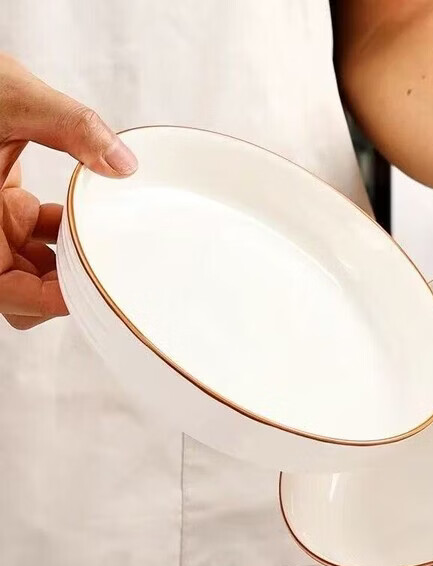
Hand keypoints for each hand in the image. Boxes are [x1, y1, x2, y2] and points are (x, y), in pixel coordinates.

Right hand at [0, 53, 136, 329]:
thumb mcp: (12, 97)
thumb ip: (71, 127)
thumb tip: (121, 163)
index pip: (6, 290)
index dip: (44, 301)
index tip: (88, 291)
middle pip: (21, 290)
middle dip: (61, 288)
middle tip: (106, 272)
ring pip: (31, 269)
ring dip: (68, 262)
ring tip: (104, 244)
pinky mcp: (4, 203)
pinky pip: (38, 237)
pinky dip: (64, 233)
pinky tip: (88, 214)